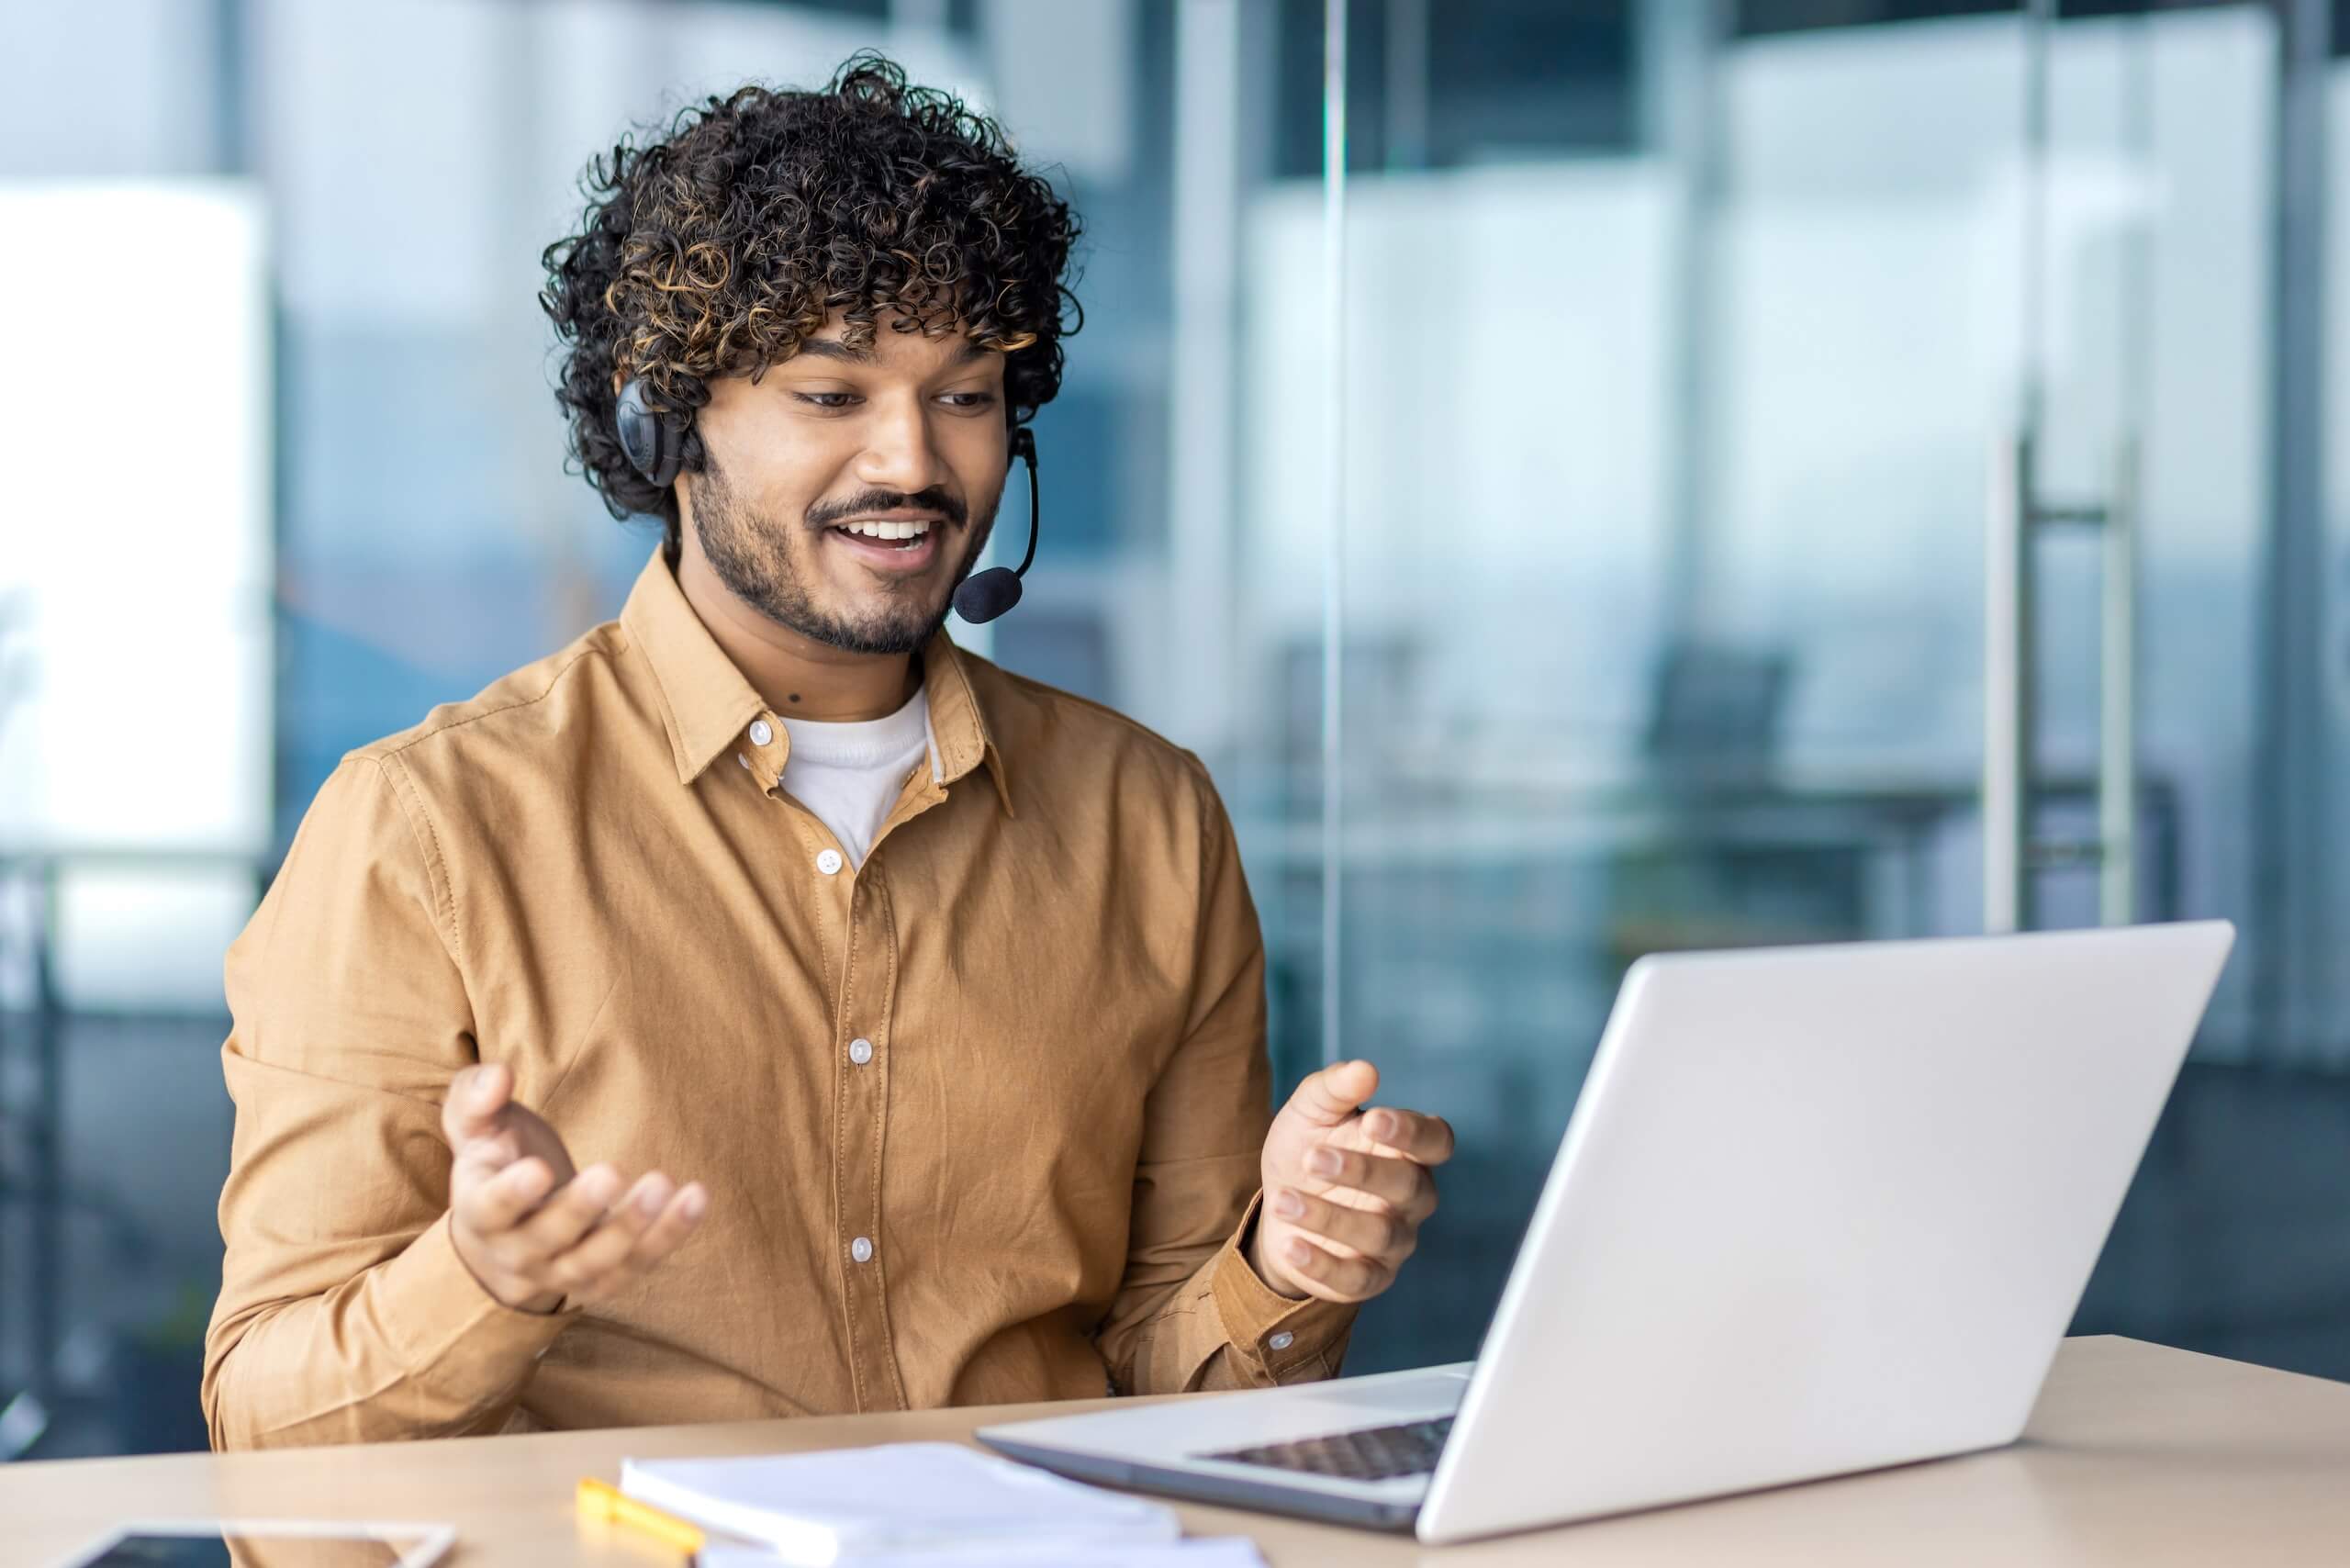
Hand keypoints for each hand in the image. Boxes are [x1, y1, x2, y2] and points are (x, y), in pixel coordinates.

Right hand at [440, 1062, 707, 1312]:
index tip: (539, 1170)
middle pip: (546, 1240)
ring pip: (594, 1263)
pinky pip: (636, 1266)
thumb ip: (477, 1097)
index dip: (512, 1194)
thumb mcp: (474, 1124)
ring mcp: (559, 1272)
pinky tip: (696, 1199)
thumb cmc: (494, 1158)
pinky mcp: (601, 1278)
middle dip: (579, 1209)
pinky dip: (668, 1236)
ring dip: (631, 1227)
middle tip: (611, 1171)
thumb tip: (500, 1075)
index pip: (490, 1210)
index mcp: (479, 1212)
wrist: (505, 1228)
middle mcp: (516, 1252)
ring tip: (661, 1184)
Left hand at [1251, 1060, 1452, 1303]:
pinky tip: (1290, 1243)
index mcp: (1408, 1150)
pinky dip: (1322, 1264)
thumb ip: (1334, 1088)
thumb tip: (1364, 1069)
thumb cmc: (1307, 1151)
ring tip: (1283, 1199)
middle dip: (1362, 1172)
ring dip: (1329, 1217)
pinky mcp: (1369, 1278)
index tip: (1373, 1121)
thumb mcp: (1310, 1113)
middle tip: (1313, 1158)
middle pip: (1410, 1186)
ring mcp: (1394, 1241)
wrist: (1278, 1208)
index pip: (1436, 1140)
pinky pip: (1357, 1280)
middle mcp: (1411, 1197)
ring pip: (1380, 1234)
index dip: (1412, 1133)